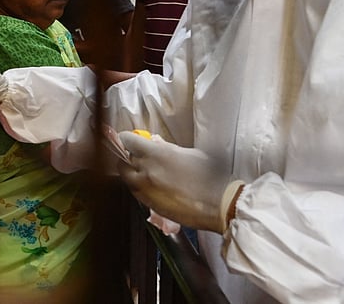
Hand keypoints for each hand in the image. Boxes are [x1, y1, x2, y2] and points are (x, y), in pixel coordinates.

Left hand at [117, 131, 243, 232]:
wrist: (220, 205)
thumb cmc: (210, 176)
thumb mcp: (190, 153)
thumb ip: (167, 148)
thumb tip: (154, 142)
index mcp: (157, 154)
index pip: (127, 141)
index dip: (127, 139)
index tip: (129, 139)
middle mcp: (146, 172)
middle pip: (123, 160)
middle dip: (128, 156)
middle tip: (137, 155)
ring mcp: (146, 190)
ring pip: (126, 178)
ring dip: (131, 172)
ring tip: (144, 171)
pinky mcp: (150, 205)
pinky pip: (136, 192)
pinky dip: (138, 186)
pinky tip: (152, 185)